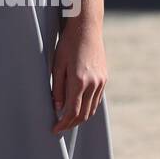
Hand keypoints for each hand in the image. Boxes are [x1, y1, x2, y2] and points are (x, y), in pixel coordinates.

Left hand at [51, 16, 106, 134]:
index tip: (54, 129)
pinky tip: (79, 107)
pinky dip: (88, 108)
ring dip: (80, 118)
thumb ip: (57, 87)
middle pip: (83, 114)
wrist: (87, 29)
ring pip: (91, 109)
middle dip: (71, 124)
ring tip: (67, 120)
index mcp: (79, 81)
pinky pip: (96, 100)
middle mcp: (93, 84)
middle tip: (60, 127)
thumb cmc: (67, 44)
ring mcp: (101, 82)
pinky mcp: (104, 78)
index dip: (63, 123)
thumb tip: (57, 107)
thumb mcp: (57, 64)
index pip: (72, 111)